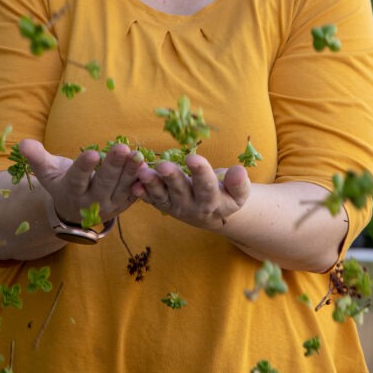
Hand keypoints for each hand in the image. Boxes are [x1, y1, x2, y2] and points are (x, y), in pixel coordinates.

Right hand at [18, 138, 145, 224]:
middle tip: (122, 148)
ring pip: (122, 188)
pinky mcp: (123, 204)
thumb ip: (37, 158)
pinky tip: (148, 168)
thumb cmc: (62, 182)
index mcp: (71, 192)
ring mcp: (109, 205)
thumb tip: (23, 143)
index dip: (85, 167)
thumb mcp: (48, 172)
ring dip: (131, 172)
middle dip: (114, 166)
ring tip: (138, 154)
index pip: (78, 179)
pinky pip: (135, 194)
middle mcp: (90, 202)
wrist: (75, 210)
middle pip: (104, 183)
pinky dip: (141, 182)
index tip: (92, 153)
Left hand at [131, 151, 249, 228]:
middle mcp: (192, 206)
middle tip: (163, 166)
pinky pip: (150, 198)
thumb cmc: (225, 194)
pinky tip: (133, 183)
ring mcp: (175, 206)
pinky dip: (141, 192)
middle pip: (181, 191)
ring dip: (152, 184)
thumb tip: (239, 171)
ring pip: (162, 196)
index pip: (207, 186)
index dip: (201, 172)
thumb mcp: (238, 193)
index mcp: (213, 202)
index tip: (193, 157)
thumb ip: (238, 183)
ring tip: (143, 173)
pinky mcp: (162, 204)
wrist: (212, 214)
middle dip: (172, 178)